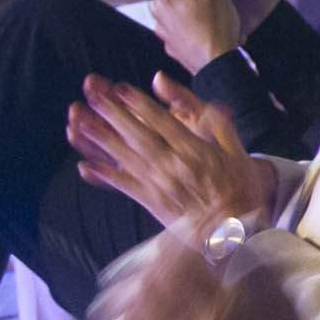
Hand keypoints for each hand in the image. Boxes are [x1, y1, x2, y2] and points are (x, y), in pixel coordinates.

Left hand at [67, 72, 274, 232]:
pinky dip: (104, 176)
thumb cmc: (239, 187)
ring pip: (125, 157)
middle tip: (92, 95)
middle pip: (137, 134)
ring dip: (101, 139)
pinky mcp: (151, 202)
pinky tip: (84, 166)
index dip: (139, 104)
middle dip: (112, 114)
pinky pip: (124, 186)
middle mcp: (173, 165)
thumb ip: (215, 122)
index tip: (120, 88)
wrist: (235, 231)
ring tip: (80, 122)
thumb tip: (204, 104)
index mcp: (194, 150)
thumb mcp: (236, 149)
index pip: (161, 121)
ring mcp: (159, 184)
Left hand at [142, 0, 250, 69]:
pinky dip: (186, 18)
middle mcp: (158, 6)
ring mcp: (160, 25)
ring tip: (208, 11)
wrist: (218, 65)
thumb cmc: (219, 26)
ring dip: (183, 0)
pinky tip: (203, 26)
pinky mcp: (167, 39)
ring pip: (170, 2)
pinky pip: (174, 20)